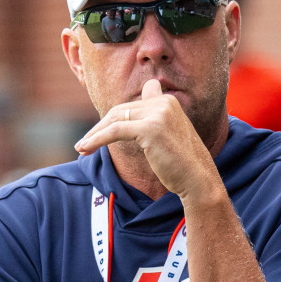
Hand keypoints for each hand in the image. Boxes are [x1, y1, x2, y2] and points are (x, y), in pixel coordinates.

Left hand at [74, 79, 218, 201]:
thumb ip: (149, 123)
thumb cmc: (181, 164)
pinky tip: (85, 149)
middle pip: (119, 110)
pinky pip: (115, 131)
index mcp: (167, 101)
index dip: (112, 118)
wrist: (198, 180)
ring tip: (81, 148)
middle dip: (99, 127)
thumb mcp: (165, 136)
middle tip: (85, 143)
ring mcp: (158, 113)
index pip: (131, 105)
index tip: (99, 132)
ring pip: (114, 119)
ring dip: (94, 134)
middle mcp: (164, 102)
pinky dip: (97, 140)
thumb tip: (123, 120)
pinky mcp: (150, 128)